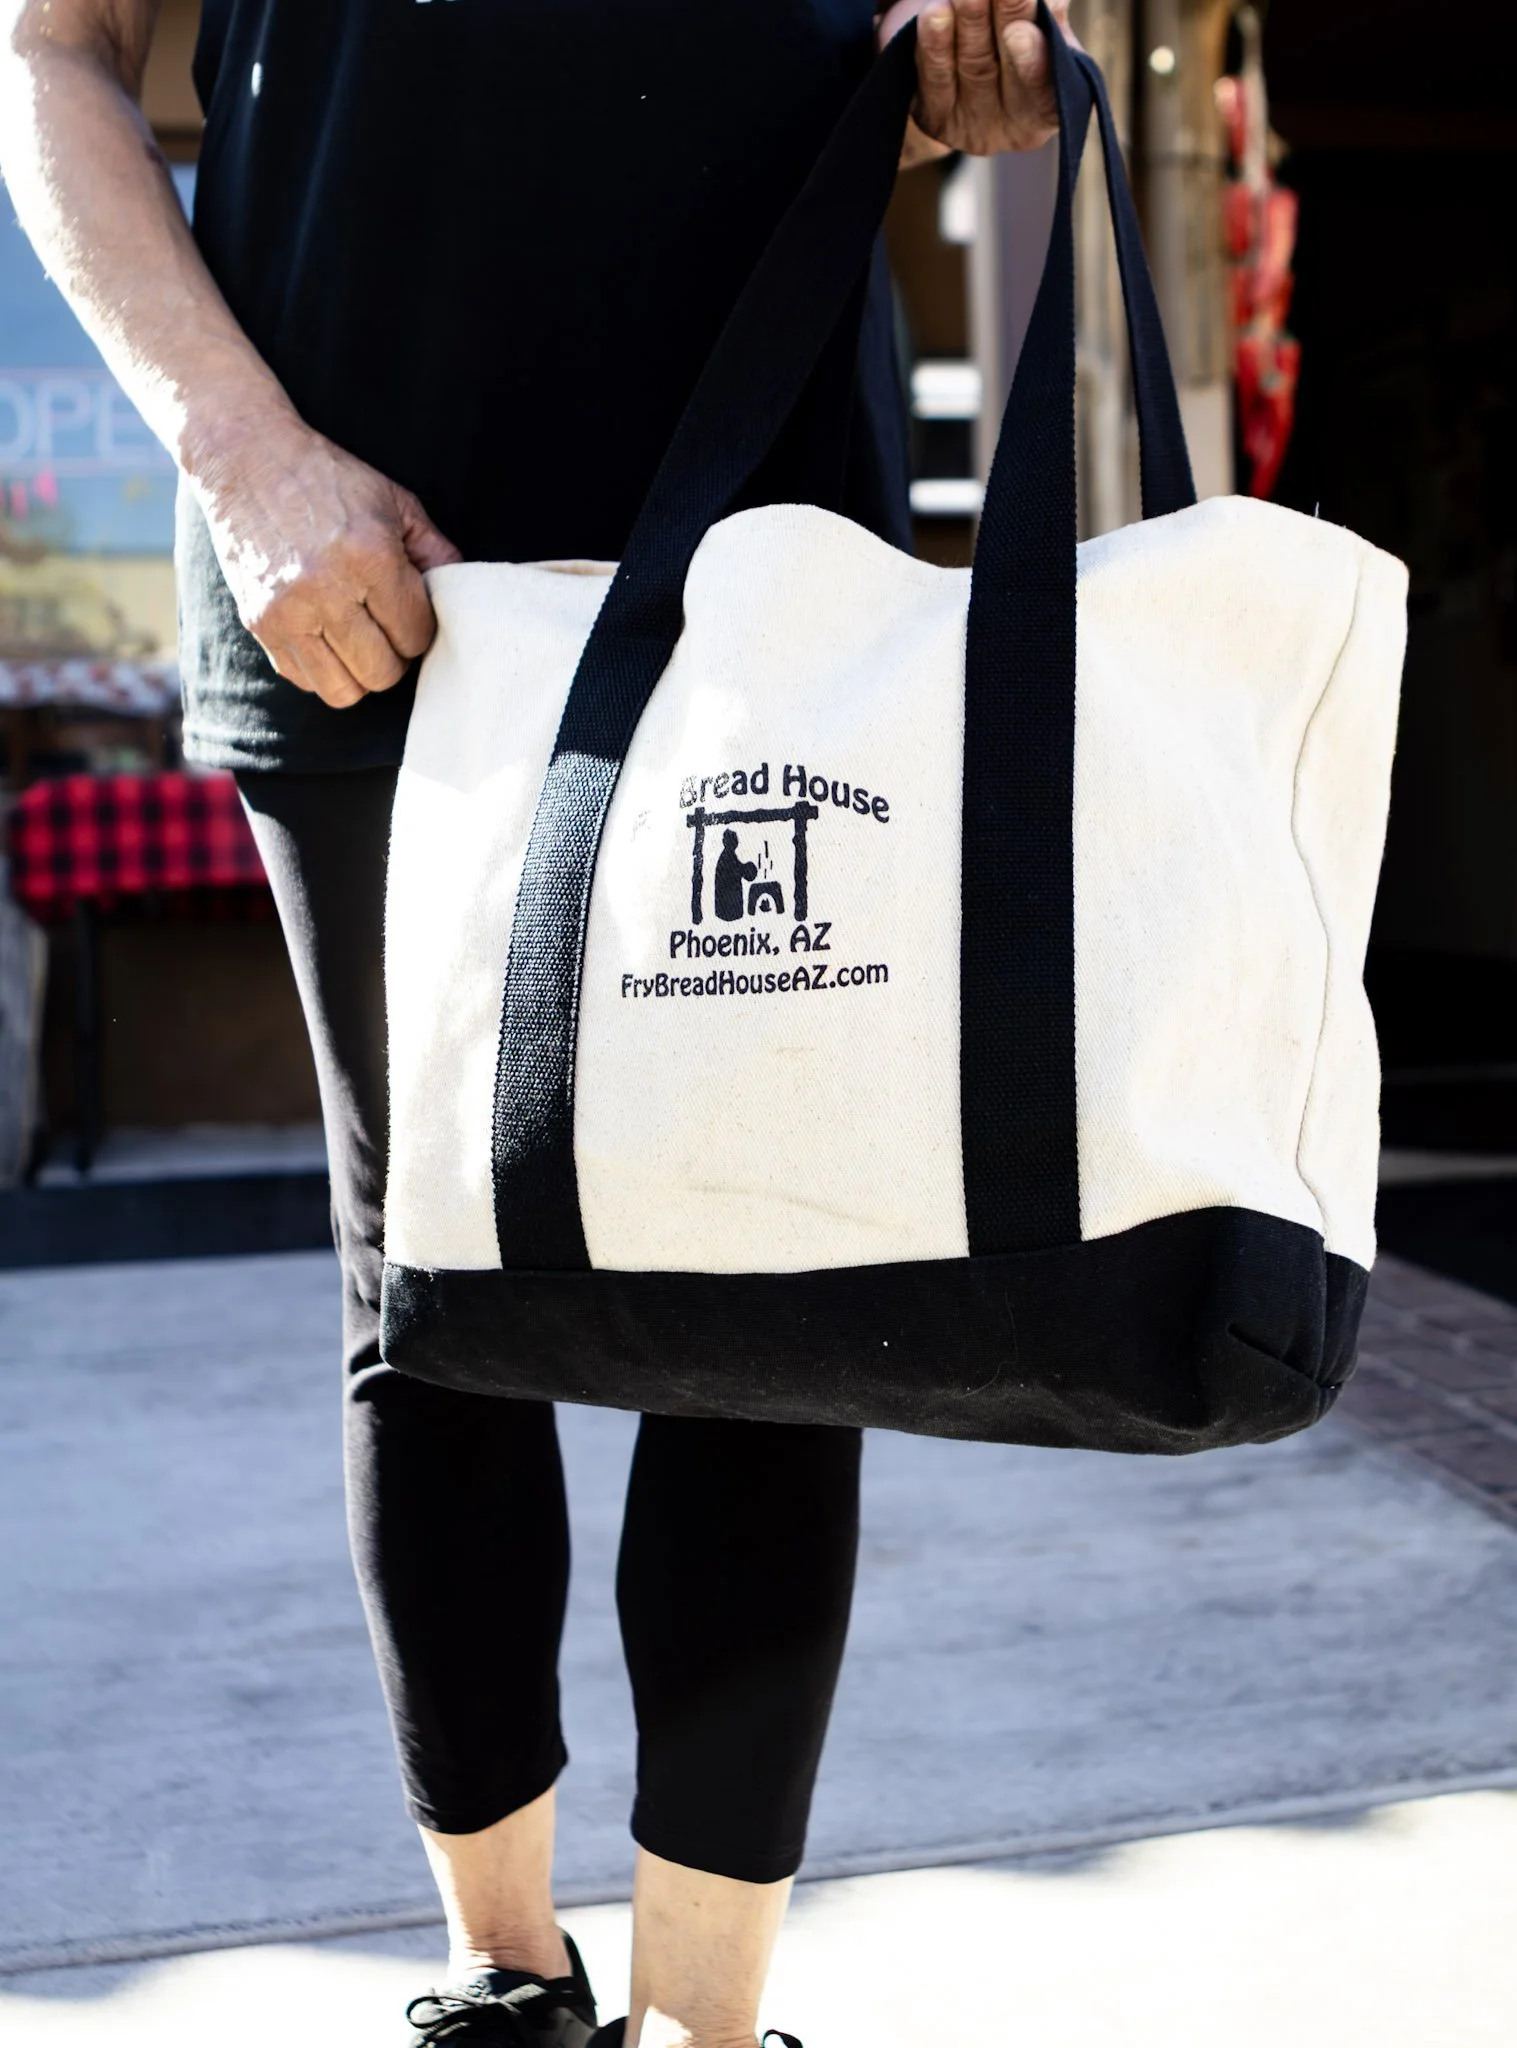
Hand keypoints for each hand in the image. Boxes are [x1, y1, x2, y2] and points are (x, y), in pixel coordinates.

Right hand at [188, 408, 462, 708]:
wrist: (246, 458)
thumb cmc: (329, 479)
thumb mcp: (394, 501)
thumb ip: (436, 552)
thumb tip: (464, 597)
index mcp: (370, 556)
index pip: (415, 635)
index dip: (420, 629)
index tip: (411, 611)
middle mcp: (327, 589)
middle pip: (383, 672)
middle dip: (393, 655)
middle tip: (387, 628)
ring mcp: (288, 611)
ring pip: (344, 690)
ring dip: (359, 671)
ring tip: (359, 640)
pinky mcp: (260, 624)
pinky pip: (305, 680)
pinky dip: (322, 668)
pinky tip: (326, 636)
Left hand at [879, 0, 1077, 165]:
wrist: (961, 60)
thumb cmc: (1015, 40)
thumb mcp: (1038, 29)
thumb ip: (1045, 21)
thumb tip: (1050, 4)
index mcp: (1045, 108)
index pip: (1046, 90)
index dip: (1034, 62)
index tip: (1021, 31)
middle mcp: (1010, 123)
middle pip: (1007, 68)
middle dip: (1005, 20)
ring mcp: (970, 124)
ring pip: (972, 65)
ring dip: (970, 22)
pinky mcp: (935, 116)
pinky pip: (935, 77)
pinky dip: (935, 43)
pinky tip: (935, 11)